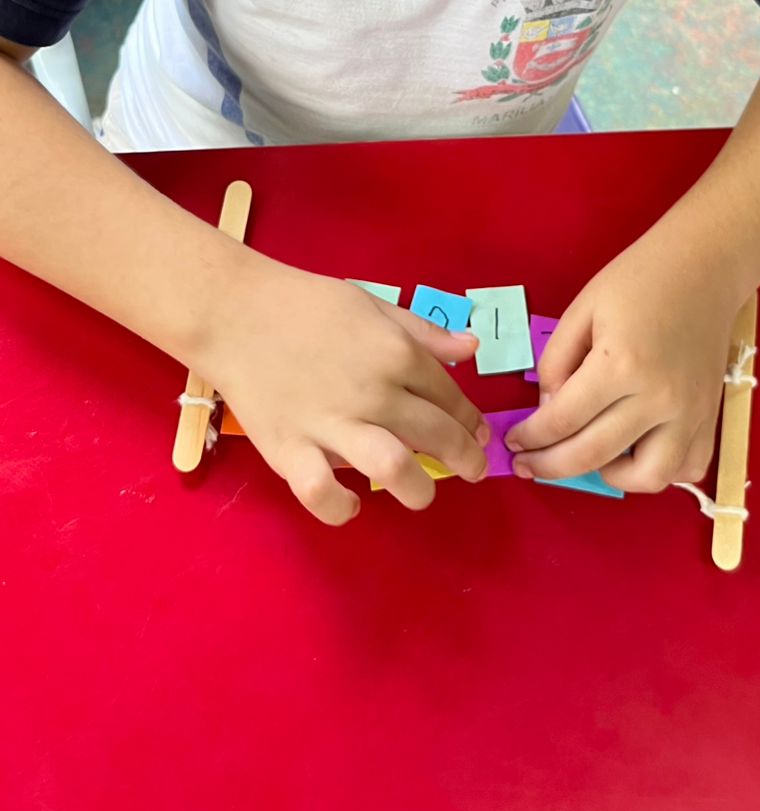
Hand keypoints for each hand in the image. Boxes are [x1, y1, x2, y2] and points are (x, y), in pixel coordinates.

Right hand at [196, 251, 488, 524]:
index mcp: (396, 353)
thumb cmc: (305, 303)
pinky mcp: (289, 449)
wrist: (233, 310)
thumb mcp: (372, 303)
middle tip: (472, 470)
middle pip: (437, 436)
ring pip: (394, 469)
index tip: (476, 434)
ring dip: (419, 490)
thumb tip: (472, 349)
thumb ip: (424, 331)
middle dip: (465, 459)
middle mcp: (373, 392)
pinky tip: (352, 505)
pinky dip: (341, 507)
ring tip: (421, 494)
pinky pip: (322, 492)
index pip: (450, 396)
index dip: (470, 420)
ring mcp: (331, 424)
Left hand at [506, 229, 741, 492]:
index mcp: (620, 365)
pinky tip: (636, 452)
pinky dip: (661, 472)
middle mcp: (658, 399)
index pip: (563, 419)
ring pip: (649, 477)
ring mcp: (690, 413)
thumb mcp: (582, 309)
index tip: (514, 441)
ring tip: (589, 457)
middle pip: (593, 455)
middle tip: (529, 464)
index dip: (531, 436)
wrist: (704, 266)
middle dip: (550, 465)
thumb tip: (549, 409)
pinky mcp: (711, 416)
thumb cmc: (639, 278)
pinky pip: (688, 467)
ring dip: (611, 477)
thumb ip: (556, 362)